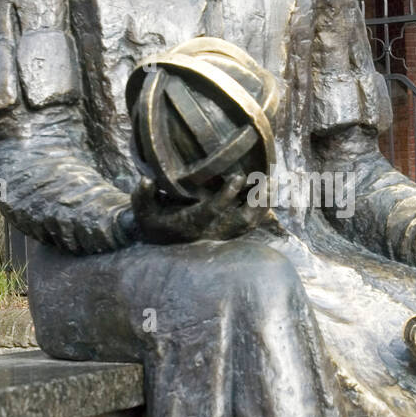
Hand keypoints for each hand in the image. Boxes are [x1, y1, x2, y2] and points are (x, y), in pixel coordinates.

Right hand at [131, 174, 260, 243]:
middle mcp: (212, 230)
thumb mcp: (142, 209)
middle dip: (256, 202)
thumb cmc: (152, 220)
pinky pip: (250, 223)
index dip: (226, 195)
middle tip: (267, 180)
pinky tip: (270, 192)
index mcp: (193, 223)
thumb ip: (142, 195)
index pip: (213, 210)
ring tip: (273, 183)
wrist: (159, 239)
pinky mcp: (228, 232)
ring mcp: (222, 233)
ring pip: (249, 222)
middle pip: (241, 220)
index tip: (238, 177)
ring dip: (263, 204)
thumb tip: (146, 180)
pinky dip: (261, 209)